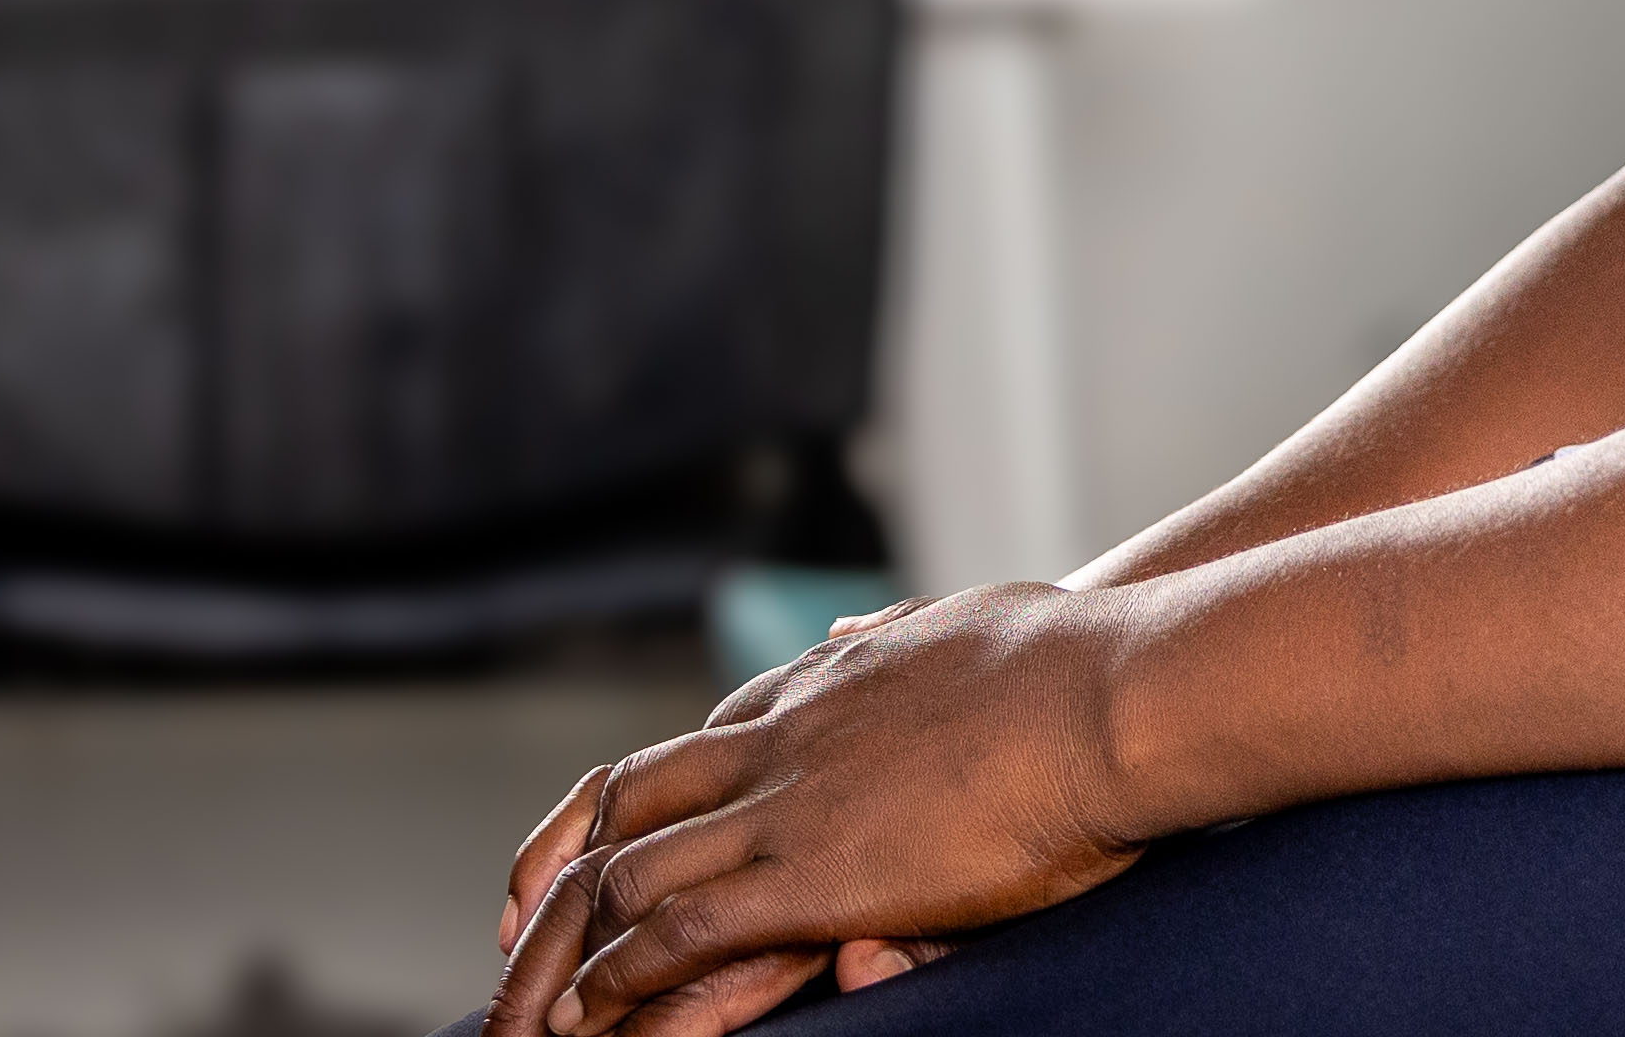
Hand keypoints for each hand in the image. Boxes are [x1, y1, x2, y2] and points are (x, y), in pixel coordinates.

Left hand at [482, 587, 1145, 1034]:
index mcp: (820, 683)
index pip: (684, 747)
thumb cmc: (1076, 663)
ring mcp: (788, 804)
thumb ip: (895, 640)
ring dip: (566, 950)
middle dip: (556, 876)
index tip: (576, 852)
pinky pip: (677, 932)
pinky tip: (593, 1018)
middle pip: (624, 802)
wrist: (1113, 692)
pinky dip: (620, 978)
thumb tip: (854, 627)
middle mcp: (781, 736)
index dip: (616, 807)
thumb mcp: (961, 628)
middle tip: (511, 938)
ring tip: (528, 1012)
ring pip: (627, 874)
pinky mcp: (811, 877)